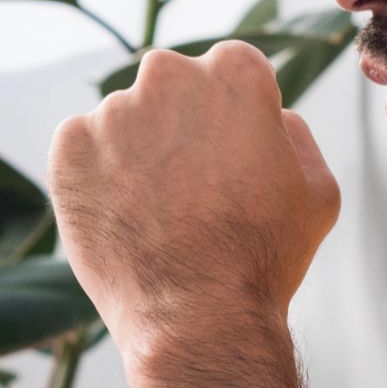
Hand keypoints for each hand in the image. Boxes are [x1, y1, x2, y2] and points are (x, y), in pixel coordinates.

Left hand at [46, 41, 340, 374]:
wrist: (197, 316)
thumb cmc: (264, 257)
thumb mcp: (317, 190)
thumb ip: (294, 136)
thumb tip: (271, 118)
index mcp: (235, 71)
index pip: (228, 72)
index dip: (232, 119)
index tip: (229, 161)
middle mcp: (169, 75)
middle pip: (171, 87)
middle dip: (179, 125)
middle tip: (191, 189)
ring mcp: (114, 109)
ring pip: (124, 120)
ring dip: (135, 154)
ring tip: (155, 216)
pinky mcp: (69, 147)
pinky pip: (82, 149)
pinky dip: (95, 178)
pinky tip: (122, 219)